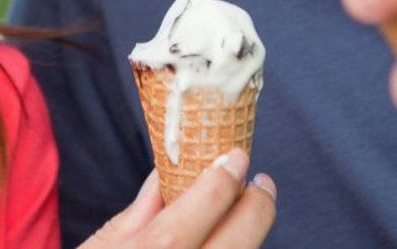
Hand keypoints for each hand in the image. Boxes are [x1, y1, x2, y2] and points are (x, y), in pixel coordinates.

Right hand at [81, 149, 276, 248]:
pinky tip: (232, 244)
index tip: (236, 157)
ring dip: (250, 238)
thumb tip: (166, 172)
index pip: (191, 220)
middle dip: (256, 209)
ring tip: (245, 215)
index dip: (219, 185)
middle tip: (261, 183)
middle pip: (235, 247)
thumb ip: (136, 215)